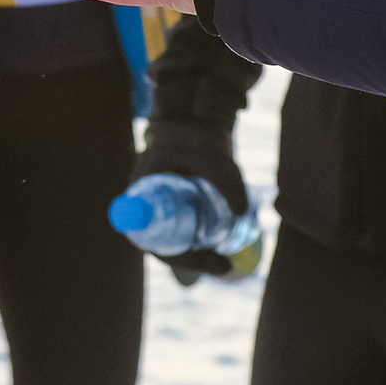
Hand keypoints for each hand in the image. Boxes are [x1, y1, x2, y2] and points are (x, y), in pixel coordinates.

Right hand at [131, 119, 250, 284]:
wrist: (191, 118)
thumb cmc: (196, 135)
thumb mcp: (214, 156)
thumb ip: (228, 180)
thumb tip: (243, 213)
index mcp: (143, 191)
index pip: (151, 236)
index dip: (173, 255)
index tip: (203, 258)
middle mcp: (145, 203)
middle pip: (162, 244)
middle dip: (191, 260)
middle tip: (222, 266)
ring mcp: (157, 205)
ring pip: (171, 241)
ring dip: (193, 255)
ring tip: (223, 263)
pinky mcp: (171, 204)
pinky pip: (178, 231)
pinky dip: (195, 243)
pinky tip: (218, 248)